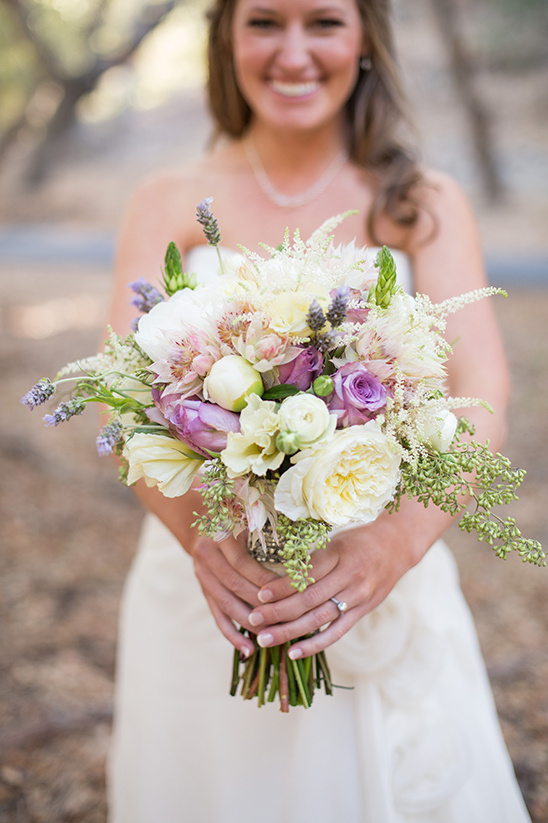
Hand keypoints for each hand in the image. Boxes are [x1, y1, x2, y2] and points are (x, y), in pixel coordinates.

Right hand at [192, 534, 280, 657]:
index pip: (244, 563)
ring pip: (228, 604)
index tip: (291, 593)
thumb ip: (268, 537)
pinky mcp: (203, 592)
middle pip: (236, 586)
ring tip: (272, 636)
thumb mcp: (251, 523)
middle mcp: (208, 555)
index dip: (266, 581)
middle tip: (288, 619)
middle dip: (262, 605)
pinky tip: (248, 650)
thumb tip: (302, 562)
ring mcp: (203, 575)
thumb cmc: (241, 524)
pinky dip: (232, 635)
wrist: (205, 528)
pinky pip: (217, 617)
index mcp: (221, 536)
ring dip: (250, 624)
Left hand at [246, 520, 422, 659]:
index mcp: (339, 553)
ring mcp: (357, 596)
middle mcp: (349, 576)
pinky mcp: (362, 612)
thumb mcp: (334, 540)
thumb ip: (311, 558)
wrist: (396, 547)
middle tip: (253, 619)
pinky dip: (314, 645)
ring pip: (319, 618)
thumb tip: (274, 575)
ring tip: (264, 639)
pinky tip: (293, 653)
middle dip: (278, 611)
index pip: (306, 574)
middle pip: (309, 599)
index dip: (282, 586)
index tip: (259, 595)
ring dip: (290, 631)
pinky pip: (336, 632)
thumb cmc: (357, 541)